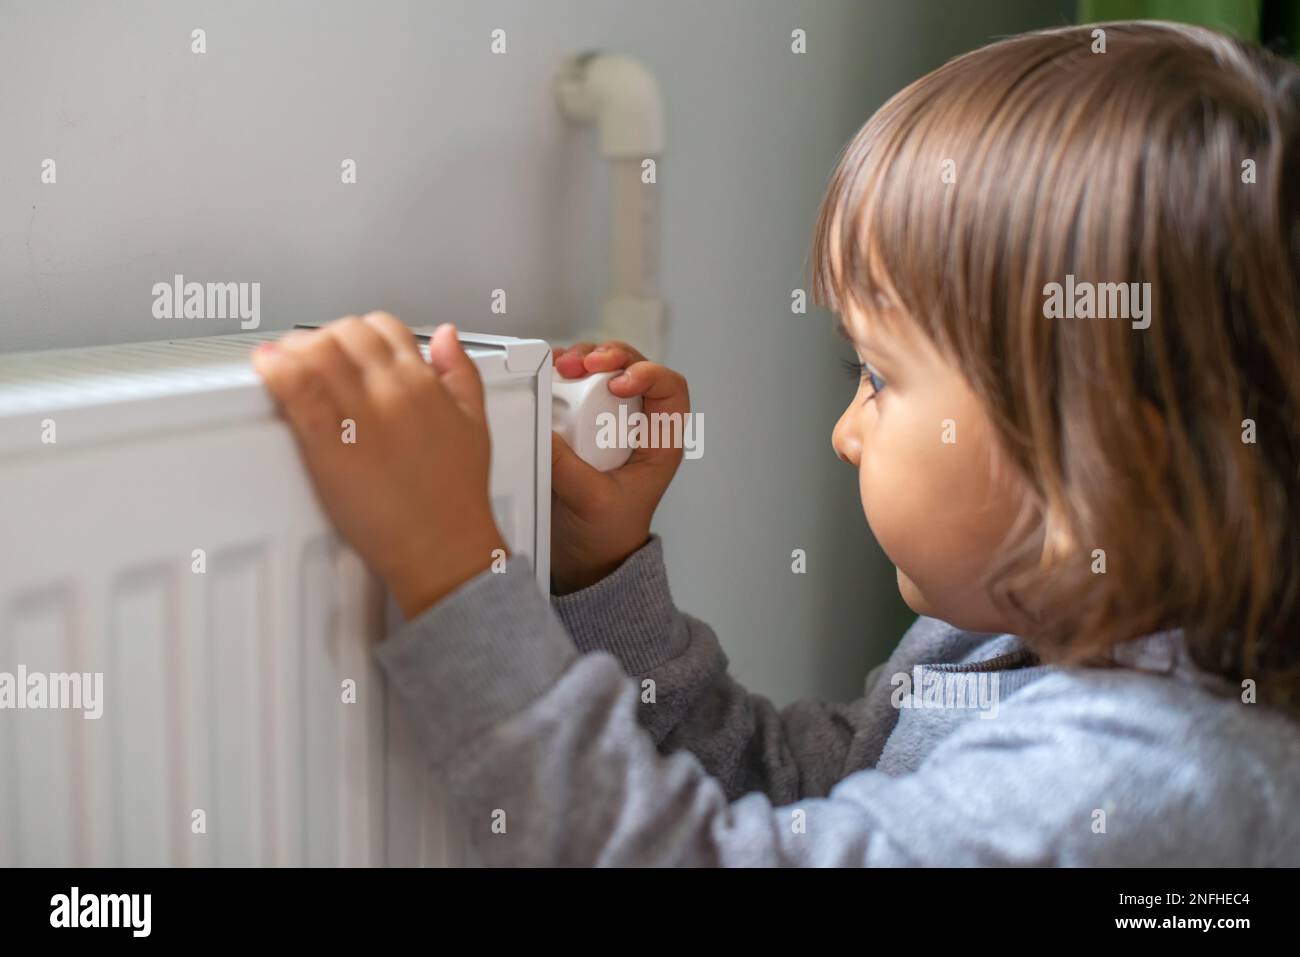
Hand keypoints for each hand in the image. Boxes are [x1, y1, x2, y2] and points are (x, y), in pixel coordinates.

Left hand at [252, 313, 507, 618]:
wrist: (443, 545)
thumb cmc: (456, 496)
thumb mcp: (474, 423)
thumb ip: (461, 372)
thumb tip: (445, 336)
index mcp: (424, 382)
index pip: (383, 328)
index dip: (359, 332)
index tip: (347, 348)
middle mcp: (391, 390)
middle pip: (344, 333)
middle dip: (324, 338)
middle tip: (312, 359)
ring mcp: (359, 415)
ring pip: (316, 350)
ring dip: (294, 348)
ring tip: (284, 363)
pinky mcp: (329, 443)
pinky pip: (295, 388)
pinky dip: (275, 369)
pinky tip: (267, 369)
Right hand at [550, 340, 688, 593]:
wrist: (584, 557)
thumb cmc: (605, 535)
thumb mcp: (591, 502)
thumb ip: (568, 469)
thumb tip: (542, 431)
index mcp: (659, 443)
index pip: (671, 389)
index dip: (649, 375)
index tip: (618, 384)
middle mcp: (637, 424)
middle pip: (634, 367)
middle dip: (608, 356)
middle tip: (580, 364)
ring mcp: (607, 420)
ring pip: (604, 370)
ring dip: (583, 358)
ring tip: (559, 365)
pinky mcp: (579, 421)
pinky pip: (575, 385)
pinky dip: (561, 374)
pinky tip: (546, 374)